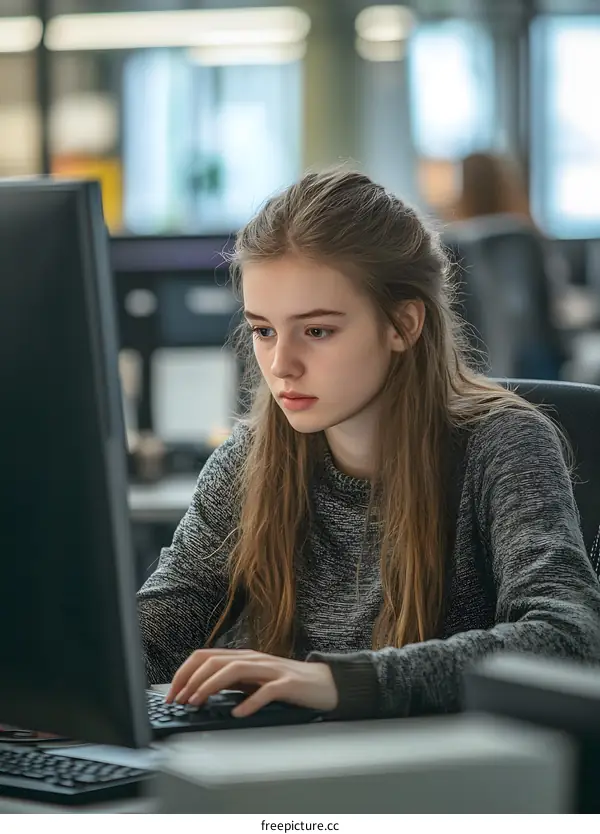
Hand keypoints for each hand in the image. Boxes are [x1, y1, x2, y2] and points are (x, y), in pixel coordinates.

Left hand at [165, 649, 338, 716]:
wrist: (323, 683)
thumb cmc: (285, 683)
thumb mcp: (252, 680)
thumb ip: (230, 682)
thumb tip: (198, 692)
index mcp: (242, 657)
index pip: (205, 656)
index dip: (184, 673)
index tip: (172, 694)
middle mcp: (254, 658)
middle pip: (216, 660)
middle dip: (192, 680)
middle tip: (179, 700)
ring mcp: (271, 669)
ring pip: (235, 669)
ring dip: (212, 685)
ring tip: (198, 702)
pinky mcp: (287, 683)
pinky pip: (266, 691)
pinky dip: (249, 702)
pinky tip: (238, 714)